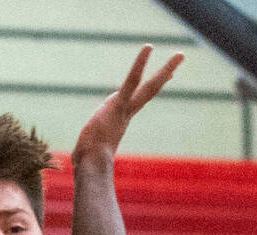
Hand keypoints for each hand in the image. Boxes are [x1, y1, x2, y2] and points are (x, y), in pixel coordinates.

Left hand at [73, 45, 183, 164]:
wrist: (93, 164)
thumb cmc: (87, 163)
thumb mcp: (85, 152)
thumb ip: (83, 152)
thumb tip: (75, 163)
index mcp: (120, 120)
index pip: (135, 99)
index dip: (146, 87)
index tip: (163, 79)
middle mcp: (127, 113)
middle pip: (150, 90)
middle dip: (165, 74)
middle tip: (180, 58)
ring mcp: (125, 108)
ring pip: (150, 86)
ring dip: (166, 69)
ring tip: (181, 54)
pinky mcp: (119, 104)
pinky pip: (132, 80)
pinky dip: (141, 63)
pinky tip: (149, 48)